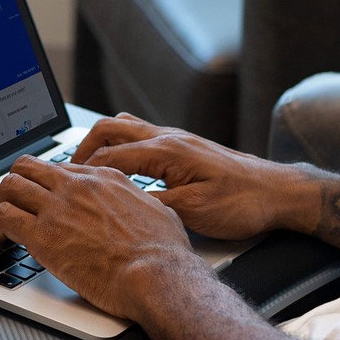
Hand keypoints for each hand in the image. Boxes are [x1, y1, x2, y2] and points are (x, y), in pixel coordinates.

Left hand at [0, 154, 201, 320]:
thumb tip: (139, 207)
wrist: (158, 275)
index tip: (39, 200)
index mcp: (103, 177)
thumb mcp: (157, 210)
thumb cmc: (164, 252)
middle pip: (28, 167)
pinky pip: (3, 219)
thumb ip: (138, 203)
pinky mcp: (43, 235)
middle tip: (10, 206)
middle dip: (14, 186)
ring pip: (9, 187)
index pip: (59, 169)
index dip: (44, 185)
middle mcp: (77, 185)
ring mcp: (57, 207)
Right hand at [73, 113, 309, 240]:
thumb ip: (153, 203)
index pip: (109, 157)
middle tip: (66, 172)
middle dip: (82, 148)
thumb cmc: (243, 202)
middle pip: (110, 130)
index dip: (81, 172)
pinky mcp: (184, 146)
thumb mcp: (194, 211)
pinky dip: (120, 147)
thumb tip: (119, 203)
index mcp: (167, 152)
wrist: (279, 192)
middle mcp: (168, 138)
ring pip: (125, 127)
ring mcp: (176, 138)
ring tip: (86, 168)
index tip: (60, 185)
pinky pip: (140, 136)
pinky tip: (120, 167)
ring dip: (101, 143)